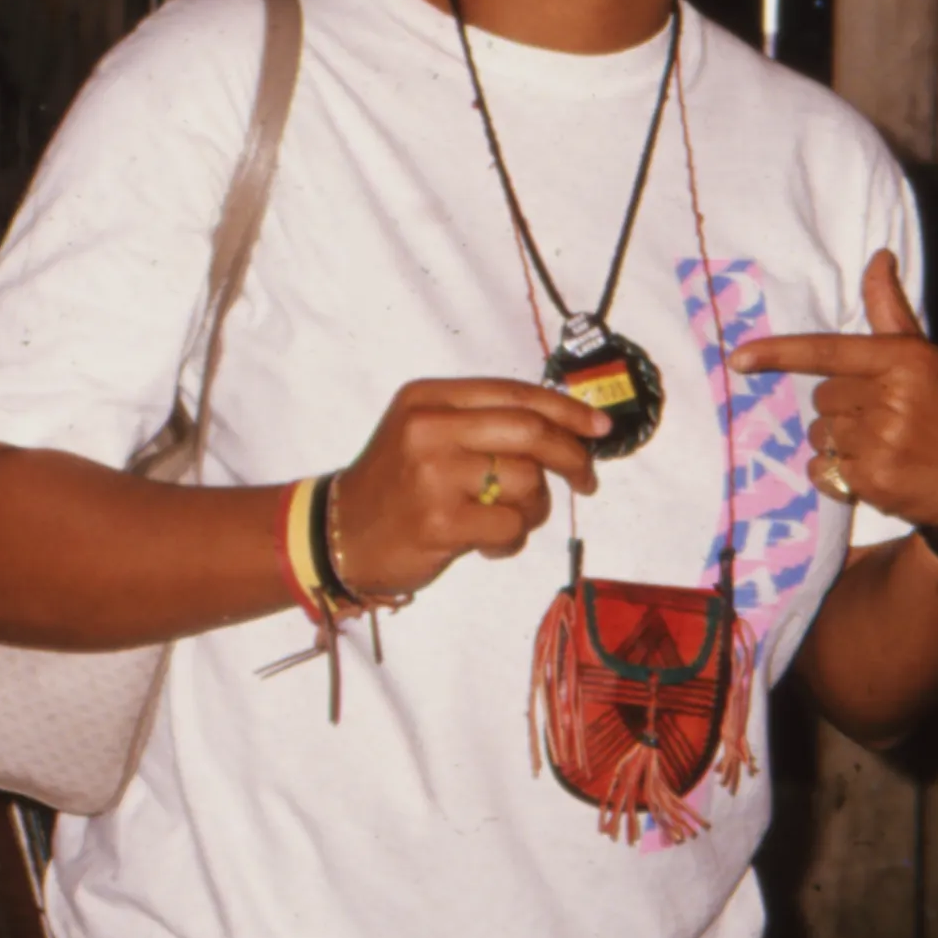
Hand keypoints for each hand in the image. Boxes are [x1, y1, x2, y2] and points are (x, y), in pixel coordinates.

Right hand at [325, 377, 611, 598]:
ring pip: (528, 483)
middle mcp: (430, 428)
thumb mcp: (426, 432)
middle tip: (586, 480)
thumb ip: (484, 422)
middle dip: (573, 457)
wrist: (338, 535)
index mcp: (430, 398)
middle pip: (532, 432)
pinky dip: (512, 541)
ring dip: (534, 510)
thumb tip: (566, 427)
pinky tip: (487, 544)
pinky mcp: (439, 522)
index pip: (517, 393)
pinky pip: (511, 527)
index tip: (600, 429)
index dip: (568, 410)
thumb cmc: (396, 486)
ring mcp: (433, 475)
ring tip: (508, 521)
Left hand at [728, 250, 937, 530]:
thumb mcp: (928, 358)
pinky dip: (837, 475)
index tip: (738, 358)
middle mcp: (891, 399)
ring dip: (841, 442)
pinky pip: (823, 471)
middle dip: (842, 407)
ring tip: (883, 447)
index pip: (828, 352)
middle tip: (883, 418)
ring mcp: (881, 443)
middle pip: (822, 398)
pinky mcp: (873, 481)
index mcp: (904, 360)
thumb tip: (878, 257)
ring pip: (821, 435)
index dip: (779, 354)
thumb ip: (891, 312)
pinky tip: (875, 472)